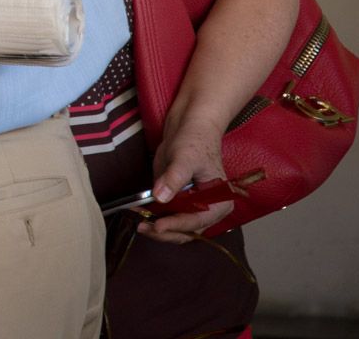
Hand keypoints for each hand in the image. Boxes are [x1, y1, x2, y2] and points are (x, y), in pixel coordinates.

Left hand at [139, 112, 230, 241]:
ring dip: (158, 228)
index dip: (176, 225)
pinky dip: (154, 217)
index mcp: (219, 203)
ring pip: (176, 228)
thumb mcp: (185, 158)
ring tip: (139, 223)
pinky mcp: (178, 202)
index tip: (157, 226)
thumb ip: (174, 178)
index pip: (197, 221)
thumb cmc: (195, 140)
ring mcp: (192, 207)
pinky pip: (167, 215)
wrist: (188, 128)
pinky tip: (139, 215)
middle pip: (187, 231)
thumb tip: (161, 197)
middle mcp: (208, 210)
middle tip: (144, 227)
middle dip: (165, 232)